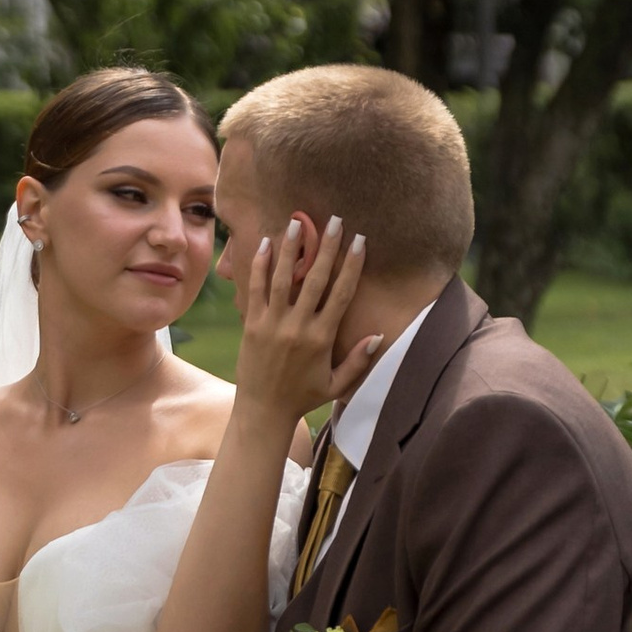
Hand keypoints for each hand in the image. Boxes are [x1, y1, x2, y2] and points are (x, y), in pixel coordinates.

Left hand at [233, 213, 384, 429]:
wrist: (263, 410)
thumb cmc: (303, 397)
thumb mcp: (336, 384)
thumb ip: (358, 360)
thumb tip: (379, 335)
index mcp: (322, 338)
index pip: (341, 293)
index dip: (352, 265)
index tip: (360, 241)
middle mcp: (298, 326)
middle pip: (316, 279)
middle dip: (326, 247)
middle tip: (335, 221)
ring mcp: (273, 323)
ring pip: (284, 278)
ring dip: (292, 249)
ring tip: (298, 222)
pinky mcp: (252, 324)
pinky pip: (256, 289)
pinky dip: (261, 265)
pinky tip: (266, 244)